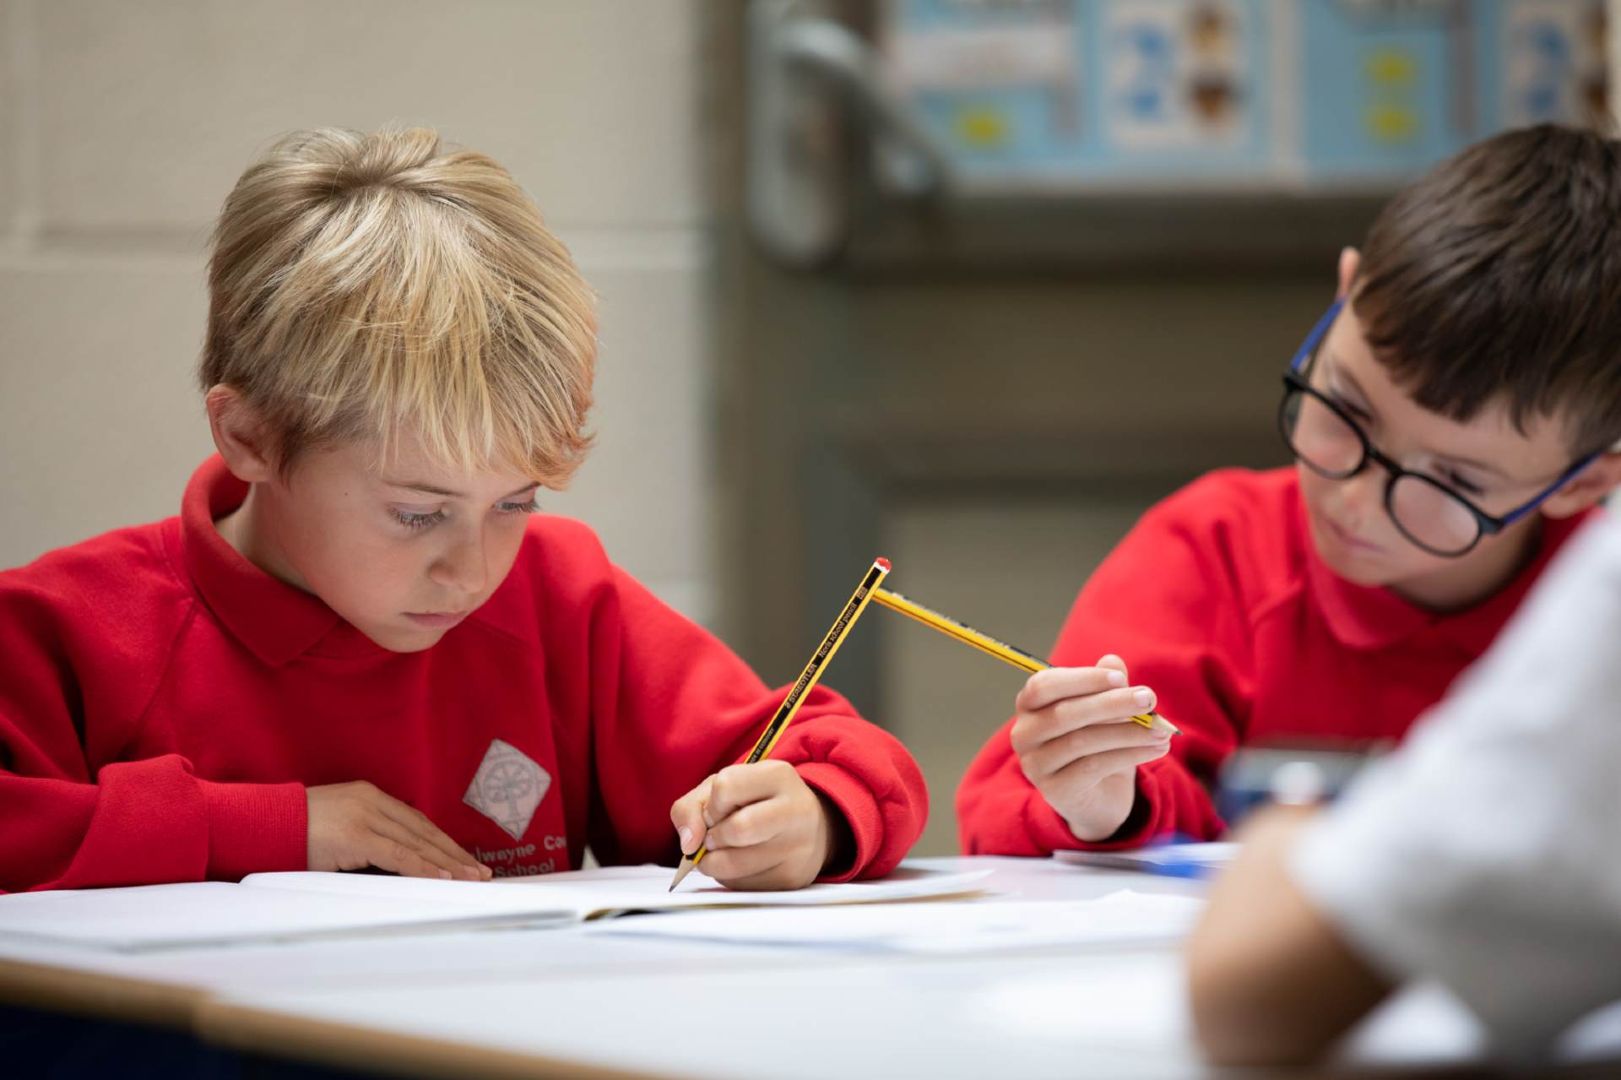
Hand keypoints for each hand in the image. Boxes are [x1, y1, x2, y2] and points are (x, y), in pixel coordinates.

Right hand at [307, 781, 490, 880]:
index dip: (443, 842)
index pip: (417, 822)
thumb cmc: (295, 833)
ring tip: (469, 878)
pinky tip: (441, 877)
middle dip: (454, 853)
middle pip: (424, 831)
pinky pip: (398, 854)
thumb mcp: (338, 831)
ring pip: (417, 842)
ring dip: (447, 862)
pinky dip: (423, 867)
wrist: (262, 824)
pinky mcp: (356, 835)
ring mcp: (365, 816)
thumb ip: (366, 840)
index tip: (463, 859)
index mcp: (370, 797)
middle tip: (479, 872)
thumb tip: (395, 863)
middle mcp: (372, 802)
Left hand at [669, 760, 842, 889]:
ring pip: (735, 865)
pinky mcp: (793, 877)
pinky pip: (742, 885)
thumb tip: (689, 845)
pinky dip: (730, 878)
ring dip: (714, 862)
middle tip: (715, 837)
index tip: (718, 811)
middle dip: (712, 838)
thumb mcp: (722, 789)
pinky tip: (741, 864)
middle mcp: (796, 809)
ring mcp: (798, 847)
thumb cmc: (755, 804)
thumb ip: (691, 808)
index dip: (712, 804)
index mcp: (778, 775)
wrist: (804, 828)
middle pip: (737, 829)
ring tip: (724, 851)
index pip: (726, 787)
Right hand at [1010, 654, 1172, 841]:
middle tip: (1149, 699)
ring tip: (1162, 729)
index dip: (1082, 679)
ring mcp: (1035, 765)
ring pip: (1081, 742)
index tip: (1121, 678)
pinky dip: (1130, 755)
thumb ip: (1106, 686)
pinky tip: (1157, 748)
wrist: (1098, 796)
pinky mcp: (1055, 790)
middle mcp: (1023, 734)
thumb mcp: (1105, 711)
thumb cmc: (1098, 742)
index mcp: (1029, 705)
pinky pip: (1094, 767)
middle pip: (1064, 714)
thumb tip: (1112, 661)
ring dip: (1128, 732)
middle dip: (1111, 704)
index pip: (1044, 685)